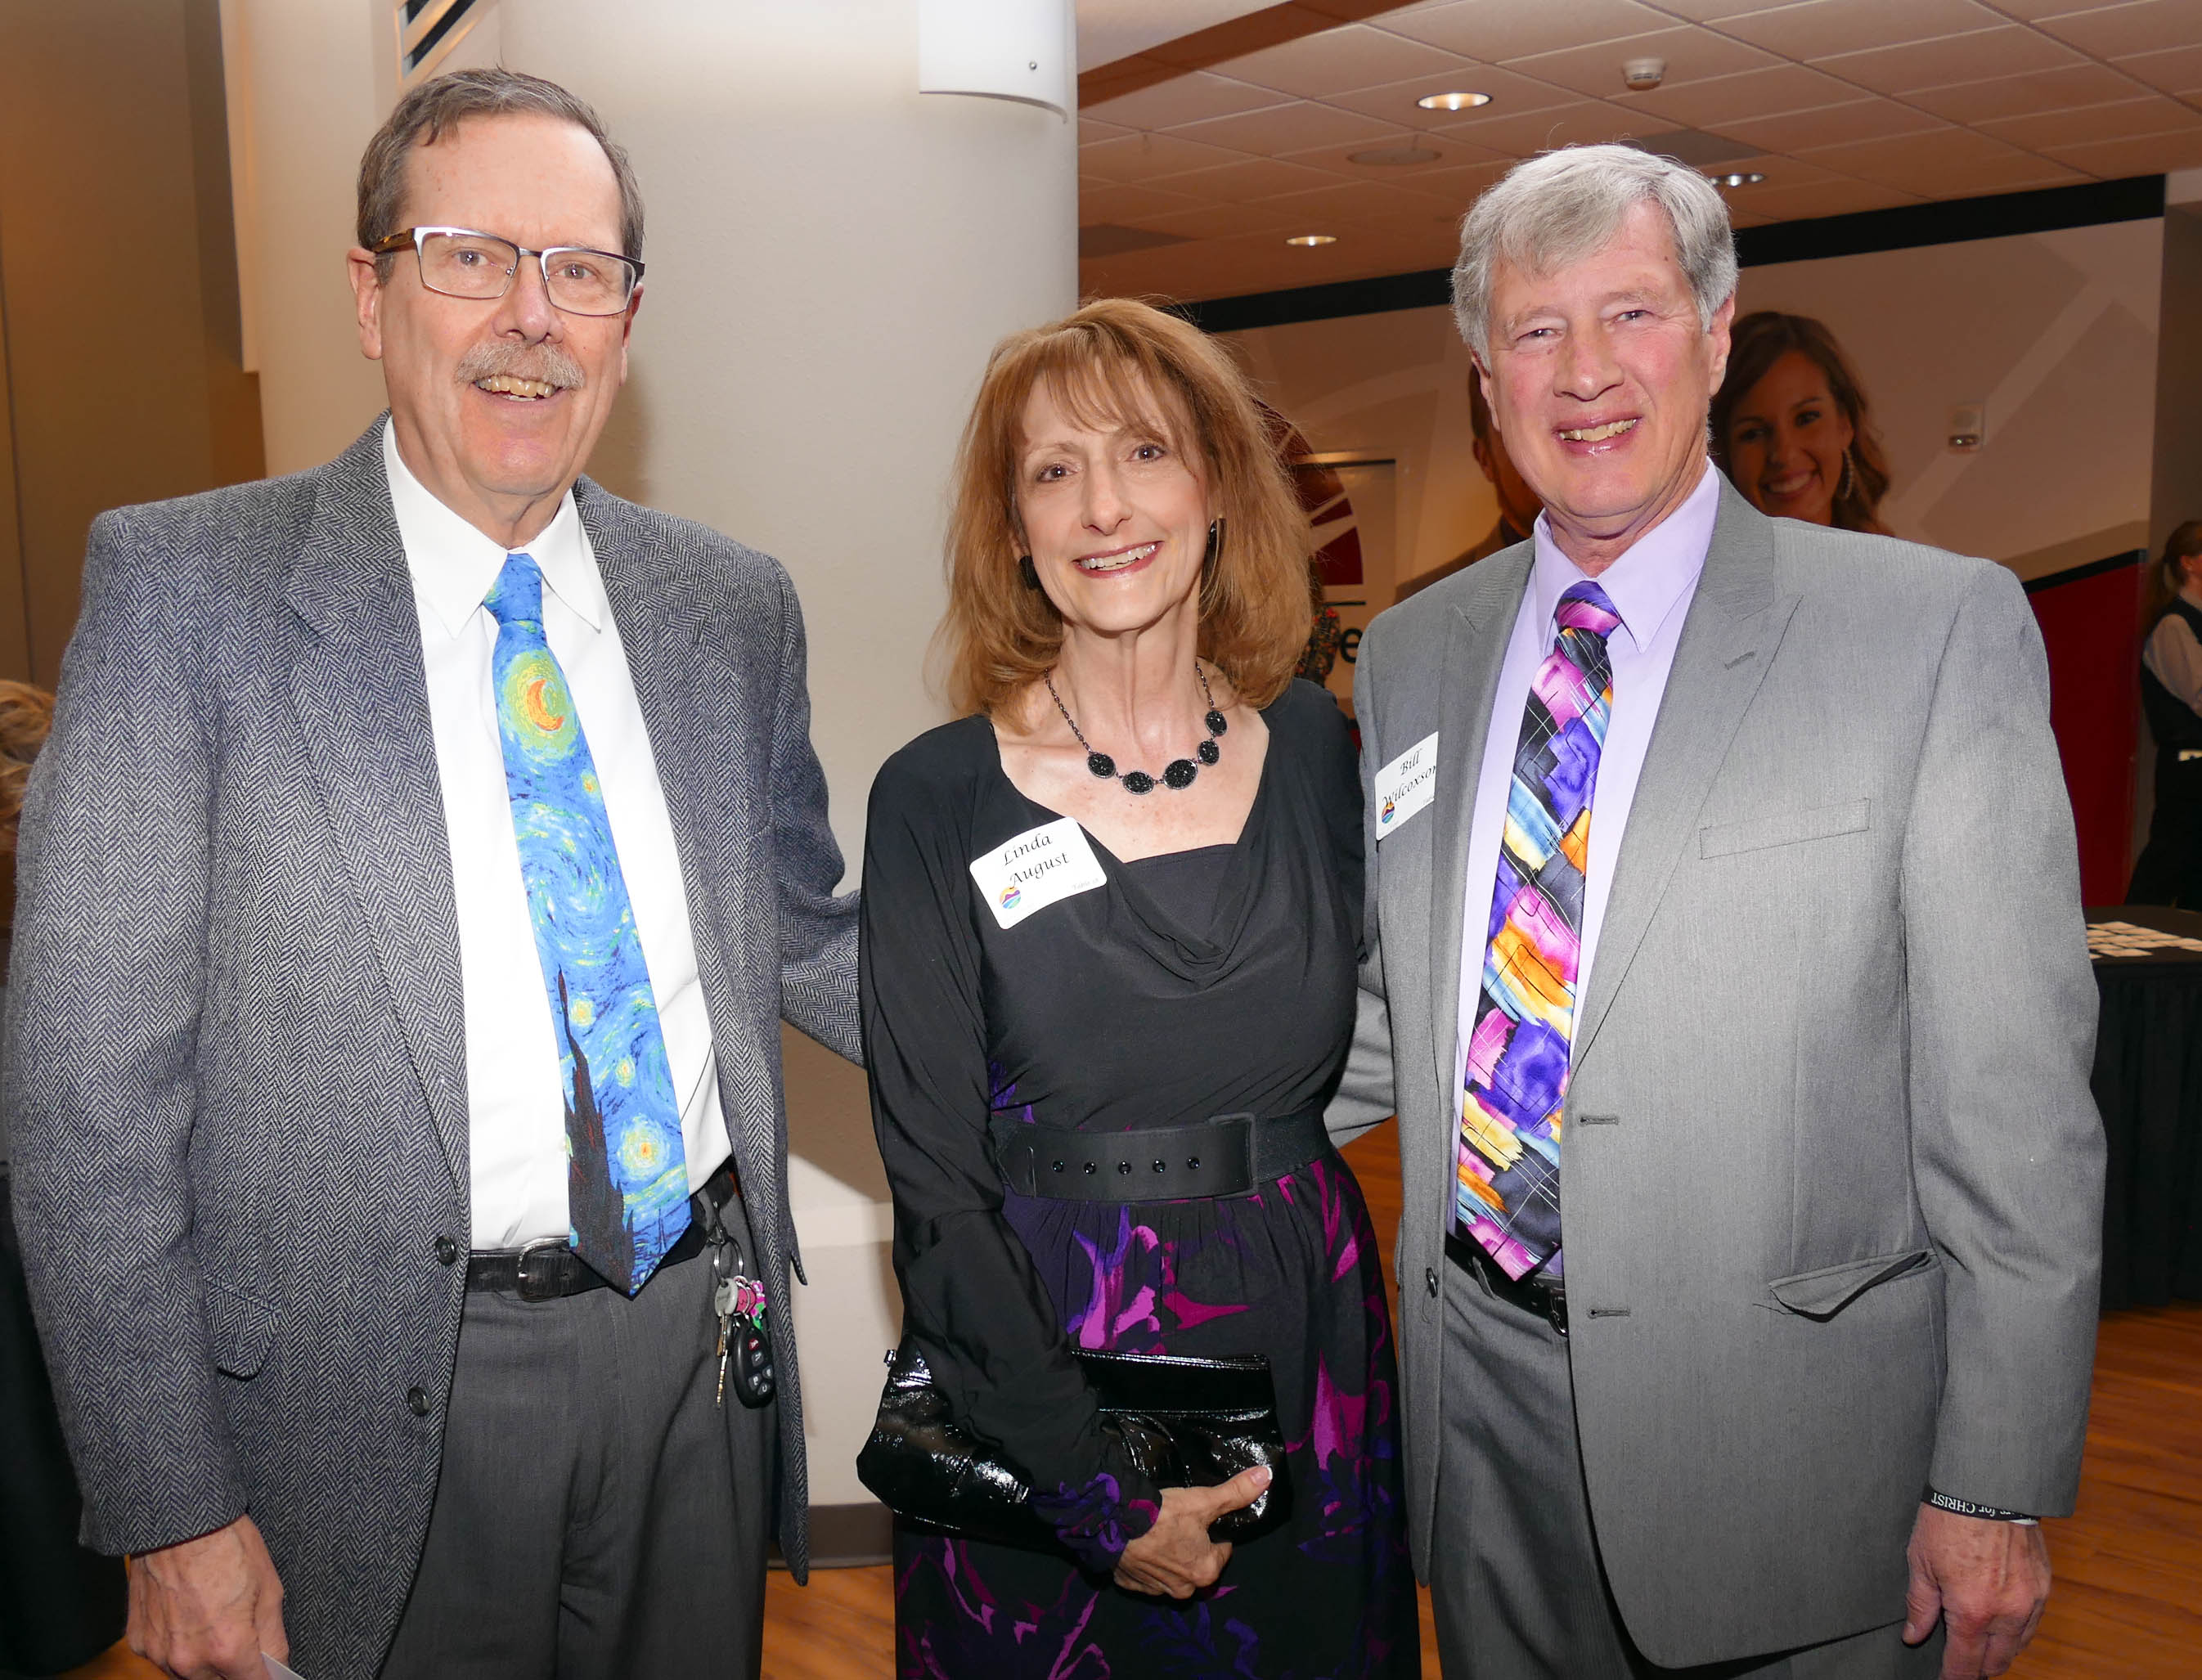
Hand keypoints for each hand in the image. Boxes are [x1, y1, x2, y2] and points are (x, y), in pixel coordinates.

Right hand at [127, 1513, 288, 1679]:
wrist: (177, 1522)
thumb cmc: (226, 1546)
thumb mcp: (269, 1588)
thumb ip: (272, 1637)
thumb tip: (277, 1664)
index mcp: (227, 1648)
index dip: (265, 1677)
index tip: (269, 1671)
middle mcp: (189, 1660)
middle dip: (233, 1669)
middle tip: (243, 1638)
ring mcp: (159, 1653)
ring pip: (188, 1675)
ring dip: (204, 1662)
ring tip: (213, 1621)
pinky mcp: (138, 1641)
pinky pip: (164, 1657)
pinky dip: (178, 1647)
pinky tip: (188, 1617)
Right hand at [1112, 1464, 1271, 1598]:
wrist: (1112, 1523)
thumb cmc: (1162, 1515)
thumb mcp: (1203, 1500)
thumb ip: (1236, 1492)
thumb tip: (1266, 1476)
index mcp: (1206, 1571)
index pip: (1222, 1549)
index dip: (1214, 1530)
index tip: (1200, 1517)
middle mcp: (1184, 1588)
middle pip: (1197, 1561)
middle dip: (1191, 1545)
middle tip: (1178, 1522)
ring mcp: (1156, 1590)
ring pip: (1171, 1570)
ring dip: (1168, 1555)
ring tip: (1157, 1531)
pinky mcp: (1131, 1585)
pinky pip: (1145, 1574)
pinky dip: (1144, 1561)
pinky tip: (1139, 1543)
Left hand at [1903, 1503, 2050, 1678]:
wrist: (1987, 1487)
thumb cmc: (1949, 1520)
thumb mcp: (1921, 1562)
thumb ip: (1920, 1605)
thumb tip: (1913, 1635)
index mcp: (1972, 1611)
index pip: (1964, 1664)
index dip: (1953, 1678)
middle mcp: (2007, 1614)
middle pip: (1996, 1662)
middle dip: (1978, 1669)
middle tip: (1961, 1665)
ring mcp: (2030, 1601)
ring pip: (2018, 1645)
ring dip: (1999, 1650)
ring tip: (1980, 1645)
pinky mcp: (2044, 1586)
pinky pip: (2033, 1622)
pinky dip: (2017, 1629)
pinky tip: (2002, 1621)